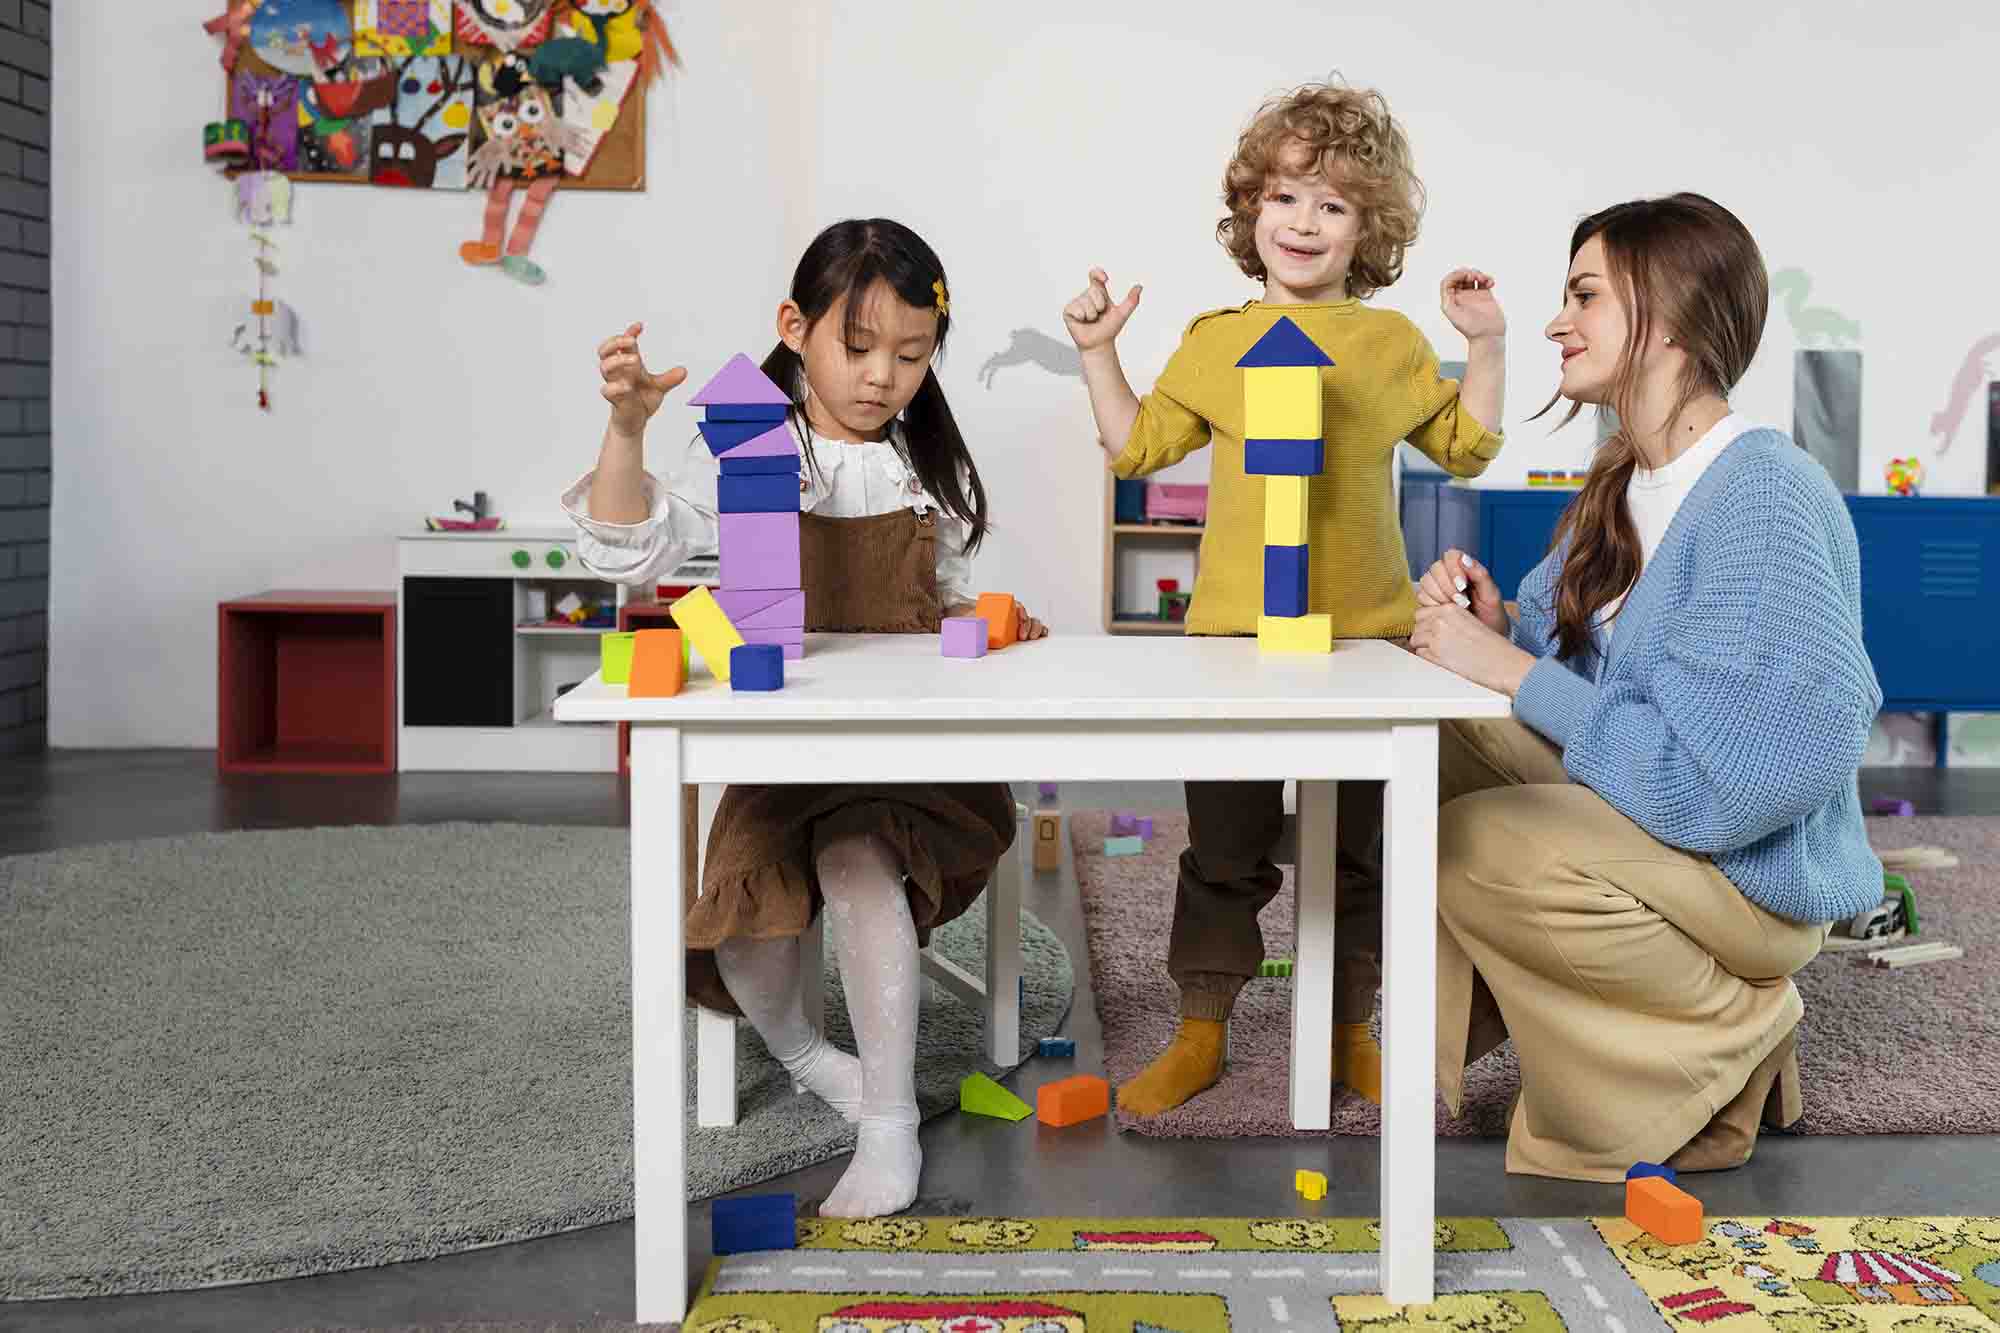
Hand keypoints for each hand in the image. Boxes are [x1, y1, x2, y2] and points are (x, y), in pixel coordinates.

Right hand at [598, 321, 687, 436]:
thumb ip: (669, 379)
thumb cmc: (642, 400)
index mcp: (628, 365)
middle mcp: (619, 372)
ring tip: (635, 361)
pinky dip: (616, 387)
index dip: (629, 333)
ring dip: (618, 360)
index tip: (639, 326)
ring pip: (604, 367)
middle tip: (632, 341)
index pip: (623, 344)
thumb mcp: (659, 388)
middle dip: (616, 342)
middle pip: (605, 350)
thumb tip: (683, 371)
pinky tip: (627, 386)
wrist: (635, 422)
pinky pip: (607, 390)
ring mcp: (614, 383)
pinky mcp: (613, 399)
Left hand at [945, 600, 1048, 641]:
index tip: (1020, 620)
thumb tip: (959, 625)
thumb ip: (965, 621)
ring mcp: (1016, 623)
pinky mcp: (1020, 632)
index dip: (1021, 611)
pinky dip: (1041, 631)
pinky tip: (1042, 636)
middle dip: (1029, 624)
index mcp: (1001, 607)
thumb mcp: (967, 619)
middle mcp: (1010, 614)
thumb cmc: (969, 620)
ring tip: (1032, 638)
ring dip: (1035, 629)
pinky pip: (1034, 630)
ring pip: (1033, 622)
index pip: (1016, 606)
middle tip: (1023, 635)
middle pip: (1026, 615)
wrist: (968, 625)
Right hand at [1062, 267, 1141, 350]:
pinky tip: (1082, 322)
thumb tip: (1139, 287)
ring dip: (1092, 315)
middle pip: (1094, 291)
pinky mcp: (1068, 310)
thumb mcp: (1122, 314)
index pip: (1095, 277)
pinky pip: (1077, 309)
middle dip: (1100, 305)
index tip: (1105, 279)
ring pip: (1086, 302)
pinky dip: (1082, 317)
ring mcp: (1076, 302)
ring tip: (1091, 320)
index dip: (1098, 274)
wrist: (1099, 344)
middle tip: (1099, 315)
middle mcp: (1086, 295)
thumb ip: (1131, 301)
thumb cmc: (1109, 329)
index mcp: (1098, 292)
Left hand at [1410, 601, 1533, 695]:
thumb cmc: (1490, 646)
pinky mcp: (1435, 652)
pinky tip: (1444, 659)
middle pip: (1417, 624)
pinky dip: (1428, 657)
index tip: (1434, 630)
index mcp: (1451, 608)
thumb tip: (1429, 625)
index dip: (1427, 623)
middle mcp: (1441, 619)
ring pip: (1416, 638)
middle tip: (1437, 643)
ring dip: (1425, 646)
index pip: (1423, 612)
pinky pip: (1420, 653)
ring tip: (1442, 652)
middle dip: (1424, 633)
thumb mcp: (1469, 622)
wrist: (1501, 662)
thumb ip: (1448, 620)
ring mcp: (1436, 635)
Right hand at [1416, 548, 1507, 635]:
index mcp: (1464, 569)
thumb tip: (1464, 559)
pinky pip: (1421, 599)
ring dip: (1440, 596)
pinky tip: (1446, 614)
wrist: (1484, 639)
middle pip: (1435, 569)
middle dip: (1447, 586)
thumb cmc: (1491, 616)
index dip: (1453, 569)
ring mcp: (1436, 590)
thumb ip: (1481, 575)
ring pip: (1426, 583)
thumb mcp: (1492, 596)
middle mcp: (1448, 576)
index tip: (1463, 585)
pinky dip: (1433, 607)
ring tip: (1457, 609)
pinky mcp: (1428, 604)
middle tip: (1462, 602)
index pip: (1450, 556)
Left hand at [1440, 267, 1504, 341]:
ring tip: (1484, 279)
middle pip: (1459, 277)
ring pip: (1472, 277)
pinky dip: (1487, 278)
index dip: (1455, 275)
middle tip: (1475, 277)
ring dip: (1477, 273)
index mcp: (1451, 301)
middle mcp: (1460, 298)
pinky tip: (1491, 282)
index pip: (1447, 281)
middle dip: (1467, 272)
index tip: (1466, 277)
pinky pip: (1484, 282)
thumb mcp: (1454, 317)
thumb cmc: (1472, 330)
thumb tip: (1447, 290)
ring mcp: (1473, 296)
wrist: (1489, 336)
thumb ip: (1448, 302)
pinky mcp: (1485, 296)